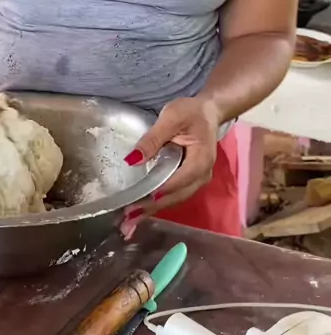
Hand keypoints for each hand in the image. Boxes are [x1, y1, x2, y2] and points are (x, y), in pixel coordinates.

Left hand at [120, 96, 219, 239]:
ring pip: (174, 199)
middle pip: (176, 196)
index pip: (177, 181)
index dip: (157, 193)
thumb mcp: (170, 118)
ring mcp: (197, 180)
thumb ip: (152, 139)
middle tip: (127, 221)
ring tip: (129, 222)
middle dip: (151, 208)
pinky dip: (157, 203)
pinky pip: (173, 194)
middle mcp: (202, 175)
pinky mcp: (189, 180)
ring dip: (152, 210)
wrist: (208, 112)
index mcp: (201, 159)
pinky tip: (140, 211)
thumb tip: (132, 160)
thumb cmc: (191, 112)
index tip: (136, 204)